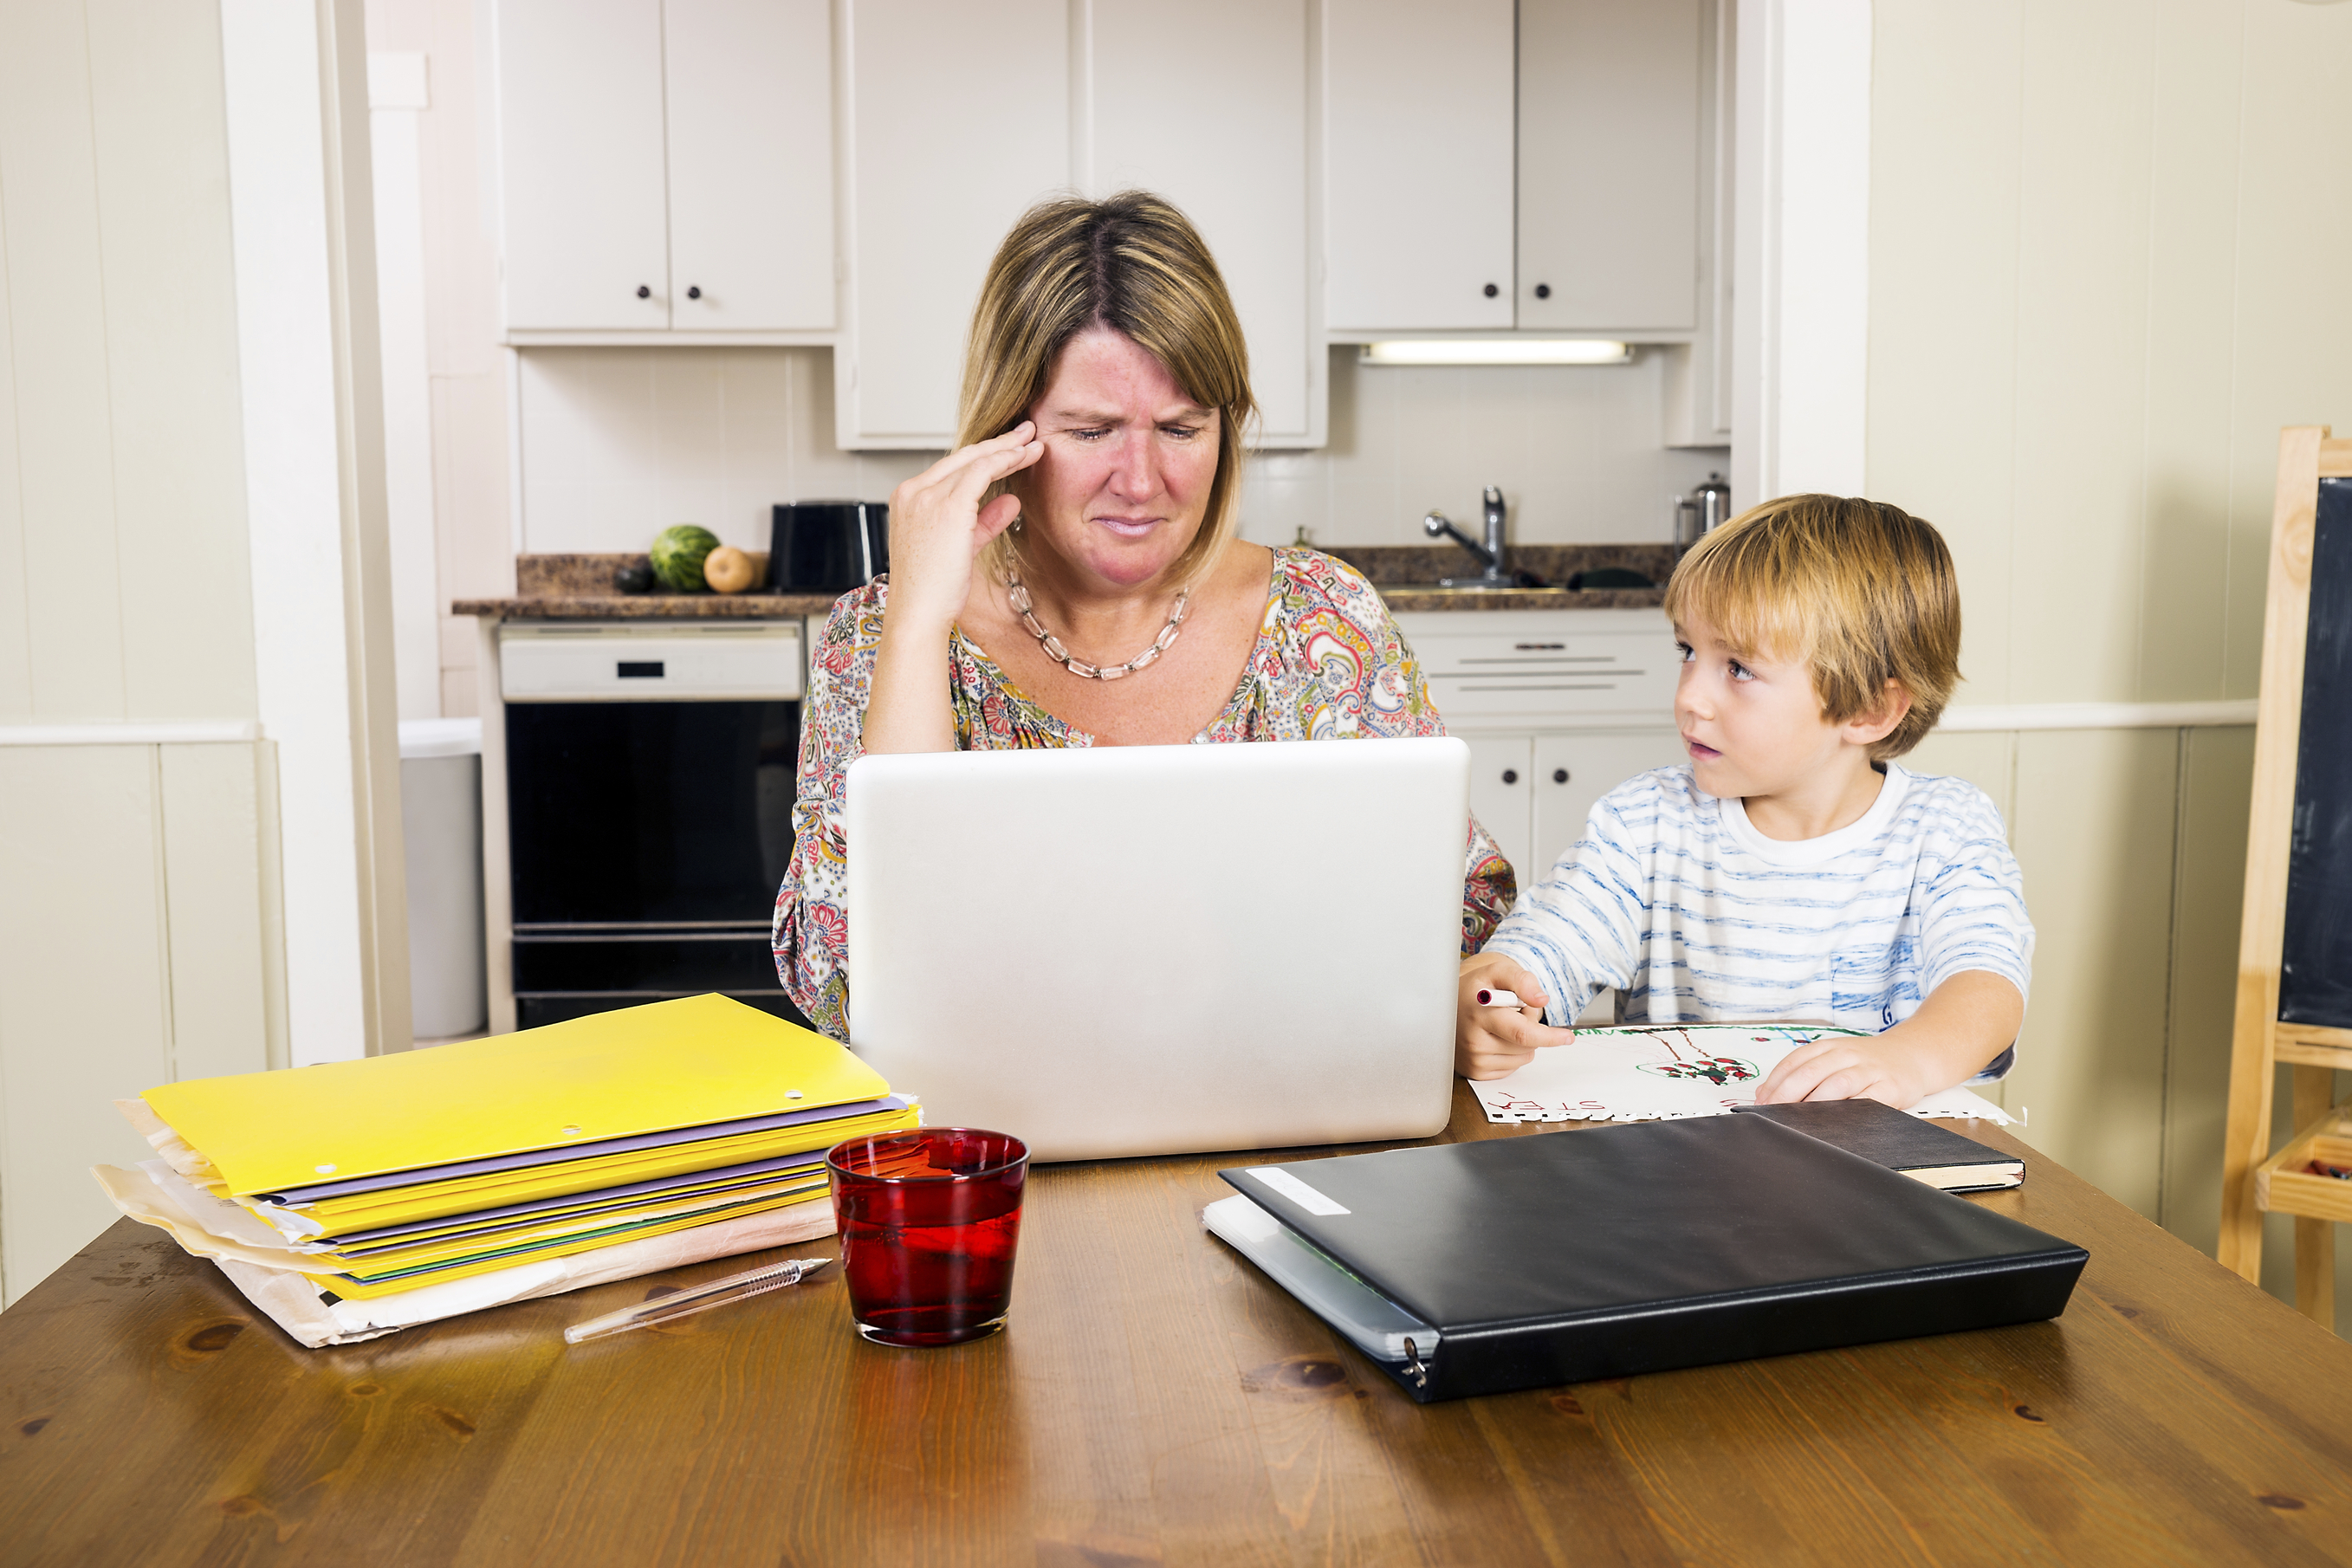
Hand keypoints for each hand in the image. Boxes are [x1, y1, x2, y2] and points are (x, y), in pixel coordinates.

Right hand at [883, 422, 1044, 630]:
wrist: (918, 612)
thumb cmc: (933, 589)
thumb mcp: (962, 547)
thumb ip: (985, 521)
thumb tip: (1010, 501)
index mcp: (909, 498)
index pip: (952, 468)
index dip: (984, 455)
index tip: (1009, 448)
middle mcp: (914, 491)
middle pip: (963, 457)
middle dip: (999, 443)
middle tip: (1027, 432)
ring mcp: (927, 496)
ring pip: (975, 461)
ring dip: (1008, 450)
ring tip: (1034, 442)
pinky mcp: (947, 507)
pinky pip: (981, 472)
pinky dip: (1005, 461)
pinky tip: (1024, 456)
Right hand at [1455, 953, 1574, 1079]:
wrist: (1449, 1006)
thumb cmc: (1477, 989)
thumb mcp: (1498, 972)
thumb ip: (1522, 980)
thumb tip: (1540, 1000)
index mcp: (1479, 1011)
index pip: (1521, 1033)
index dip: (1548, 1036)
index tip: (1567, 1037)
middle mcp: (1473, 1038)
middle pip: (1527, 1045)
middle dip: (1531, 1028)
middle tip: (1514, 1012)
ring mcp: (1473, 1058)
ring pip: (1522, 1058)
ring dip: (1522, 1042)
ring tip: (1501, 1025)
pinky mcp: (1475, 1072)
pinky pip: (1512, 1067)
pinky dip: (1511, 1054)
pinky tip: (1495, 1039)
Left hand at [1753, 1036, 1927, 1108]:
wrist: (1914, 1055)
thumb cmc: (1867, 1062)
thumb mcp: (1834, 1058)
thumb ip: (1801, 1073)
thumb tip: (1764, 1094)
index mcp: (1829, 1046)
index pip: (1794, 1062)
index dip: (1775, 1083)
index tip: (1761, 1102)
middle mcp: (1847, 1054)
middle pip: (1810, 1072)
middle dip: (1786, 1095)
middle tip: (1772, 1114)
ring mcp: (1869, 1070)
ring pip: (1837, 1084)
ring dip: (1814, 1104)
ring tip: (1797, 1121)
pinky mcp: (1890, 1087)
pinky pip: (1867, 1101)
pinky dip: (1850, 1112)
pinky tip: (1835, 1123)